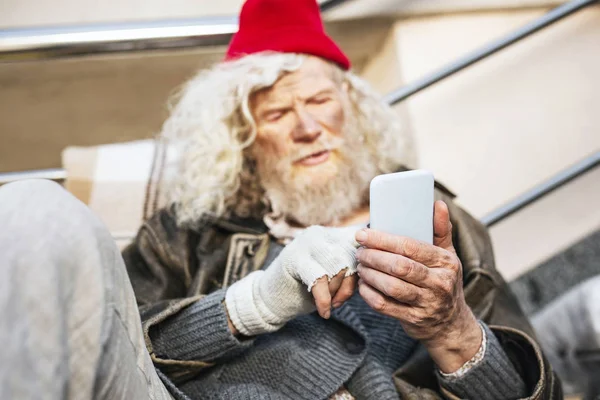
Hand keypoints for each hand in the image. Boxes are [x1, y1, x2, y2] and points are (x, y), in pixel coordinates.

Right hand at [225, 226, 358, 335]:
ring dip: (338, 292)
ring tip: (332, 305)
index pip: (362, 244)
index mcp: (333, 234)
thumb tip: (378, 268)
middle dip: (351, 284)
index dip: (366, 267)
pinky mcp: (294, 258)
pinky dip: (324, 299)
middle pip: (352, 257)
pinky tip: (323, 311)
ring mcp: (306, 243)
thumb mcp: (335, 275)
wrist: (271, 299)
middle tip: (341, 301)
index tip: (360, 286)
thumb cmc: (308, 289)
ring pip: (338, 267)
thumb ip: (353, 267)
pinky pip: (320, 279)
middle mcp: (320, 234)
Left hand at [355, 201, 481, 372]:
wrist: (450, 324)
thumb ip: (440, 230)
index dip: (383, 239)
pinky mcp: (414, 320)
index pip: (411, 247)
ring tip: (361, 266)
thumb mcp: (448, 256)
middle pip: (400, 266)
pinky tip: (363, 285)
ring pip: (392, 287)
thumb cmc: (443, 281)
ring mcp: (427, 304)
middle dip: (374, 256)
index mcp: (446, 262)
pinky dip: (369, 294)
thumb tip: (437, 204)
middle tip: (359, 251)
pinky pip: (385, 306)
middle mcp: (439, 283)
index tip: (363, 234)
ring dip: (370, 275)